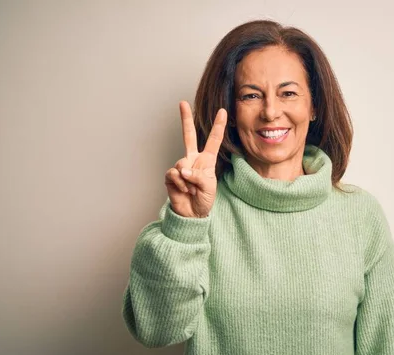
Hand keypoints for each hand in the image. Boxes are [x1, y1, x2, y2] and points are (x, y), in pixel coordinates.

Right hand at [164, 101, 226, 217]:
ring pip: (182, 164)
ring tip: (192, 190)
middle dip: (185, 119)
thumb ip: (198, 176)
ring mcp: (181, 166)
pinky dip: (181, 184)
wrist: (192, 213)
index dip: (218, 126)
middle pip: (188, 135)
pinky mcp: (170, 175)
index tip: (222, 111)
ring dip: (189, 180)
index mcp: (206, 160)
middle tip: (182, 103)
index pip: (213, 140)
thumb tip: (182, 170)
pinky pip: (174, 174)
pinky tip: (184, 191)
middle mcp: (193, 159)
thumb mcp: (209, 186)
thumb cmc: (204, 198)